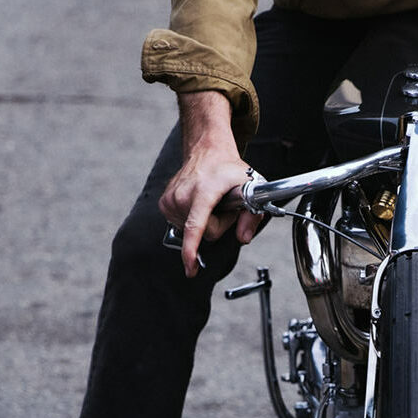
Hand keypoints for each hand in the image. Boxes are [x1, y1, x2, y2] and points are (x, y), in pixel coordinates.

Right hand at [159, 90, 261, 276]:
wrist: (207, 150)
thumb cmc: (228, 168)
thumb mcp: (251, 187)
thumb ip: (253, 215)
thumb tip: (243, 238)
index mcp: (204, 192)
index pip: (196, 227)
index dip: (192, 250)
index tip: (190, 267)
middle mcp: (183, 195)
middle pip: (204, 233)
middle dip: (218, 224)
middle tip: (224, 204)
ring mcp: (171, 199)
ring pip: (193, 231)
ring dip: (206, 220)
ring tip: (210, 200)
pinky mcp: (164, 203)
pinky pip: (183, 225)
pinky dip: (193, 218)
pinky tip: (198, 202)